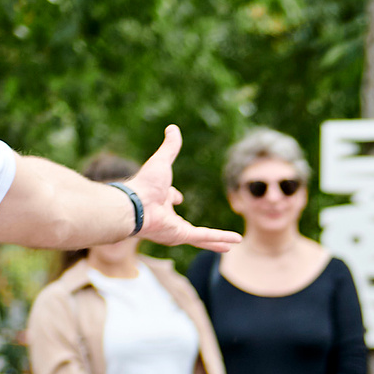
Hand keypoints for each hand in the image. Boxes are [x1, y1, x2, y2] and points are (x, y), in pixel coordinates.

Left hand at [131, 125, 239, 251]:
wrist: (137, 204)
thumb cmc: (145, 183)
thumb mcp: (162, 161)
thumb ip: (170, 147)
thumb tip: (172, 127)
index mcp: (159, 199)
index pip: (170, 199)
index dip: (173, 196)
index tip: (176, 196)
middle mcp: (166, 217)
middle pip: (185, 223)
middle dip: (197, 229)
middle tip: (211, 234)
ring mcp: (174, 230)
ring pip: (201, 236)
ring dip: (216, 241)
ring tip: (231, 246)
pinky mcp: (181, 236)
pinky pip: (204, 237)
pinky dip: (220, 238)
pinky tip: (235, 242)